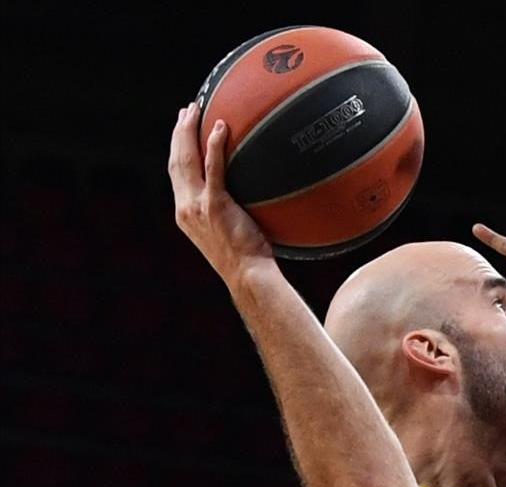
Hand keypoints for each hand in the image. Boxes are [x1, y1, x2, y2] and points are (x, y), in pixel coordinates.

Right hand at [168, 103, 273, 280]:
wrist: (248, 276)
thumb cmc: (247, 259)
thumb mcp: (229, 232)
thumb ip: (226, 212)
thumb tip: (247, 196)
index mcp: (185, 214)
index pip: (176, 174)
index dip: (176, 149)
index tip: (181, 129)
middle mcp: (185, 208)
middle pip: (175, 161)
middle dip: (179, 133)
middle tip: (186, 110)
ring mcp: (197, 207)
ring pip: (187, 160)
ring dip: (189, 131)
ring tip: (197, 110)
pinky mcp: (215, 206)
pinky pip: (214, 169)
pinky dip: (214, 146)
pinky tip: (220, 127)